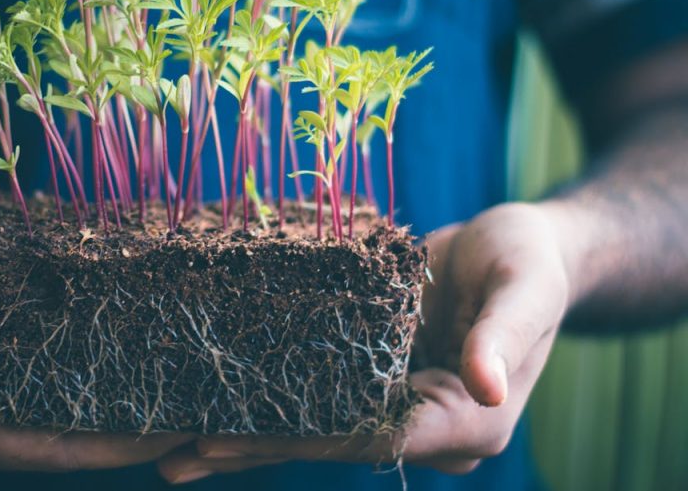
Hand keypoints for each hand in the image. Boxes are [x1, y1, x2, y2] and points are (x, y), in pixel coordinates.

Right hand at [0, 208, 189, 485]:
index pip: (39, 449)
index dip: (112, 442)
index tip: (179, 427)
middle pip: (50, 449)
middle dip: (123, 434)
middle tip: (200, 407)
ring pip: (43, 432)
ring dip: (104, 416)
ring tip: (177, 389)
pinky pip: (28, 410)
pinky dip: (74, 395)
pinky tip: (122, 367)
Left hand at [157, 202, 570, 483]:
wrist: (520, 248)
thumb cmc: (530, 262)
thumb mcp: (524, 288)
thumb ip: (505, 337)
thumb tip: (488, 389)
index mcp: (466, 420)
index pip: (374, 439)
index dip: (303, 441)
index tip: (233, 439)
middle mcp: (424, 422)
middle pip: (330, 442)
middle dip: (255, 448)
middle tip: (175, 454)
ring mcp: (396, 399)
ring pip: (314, 424)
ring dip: (248, 434)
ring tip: (172, 447)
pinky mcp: (374, 371)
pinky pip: (317, 390)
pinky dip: (267, 396)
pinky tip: (214, 395)